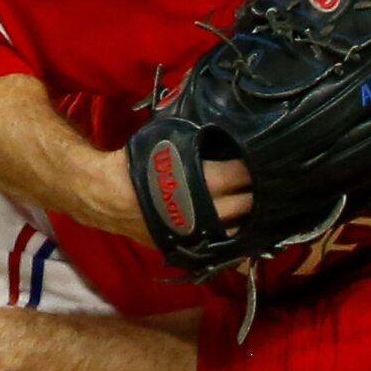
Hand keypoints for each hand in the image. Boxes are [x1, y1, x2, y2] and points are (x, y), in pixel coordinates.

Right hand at [71, 146, 253, 240]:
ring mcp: (196, 234)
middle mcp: (205, 212)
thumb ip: (195, 137)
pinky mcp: (188, 247)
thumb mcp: (167, 139)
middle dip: (257, 193)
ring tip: (255, 206)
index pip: (240, 175)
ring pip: (237, 231)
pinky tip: (240, 232)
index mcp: (203, 182)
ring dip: (248, 219)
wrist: (105, 196)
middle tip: (265, 182)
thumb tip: (219, 122)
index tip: (264, 159)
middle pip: (246, 205)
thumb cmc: (137, 163)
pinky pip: (218, 248)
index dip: (253, 167)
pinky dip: (232, 240)